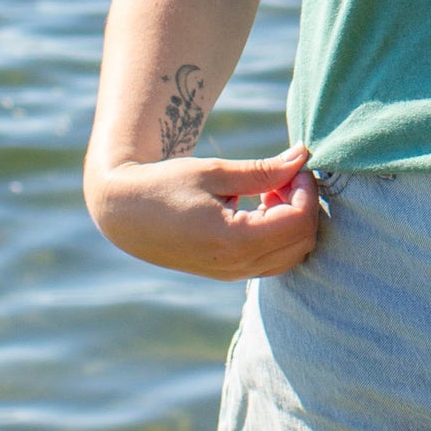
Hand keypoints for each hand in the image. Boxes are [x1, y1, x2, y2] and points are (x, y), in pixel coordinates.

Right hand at [87, 143, 320, 280]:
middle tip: (285, 175)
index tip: (296, 164)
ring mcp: (232, 274)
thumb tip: (303, 156)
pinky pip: (275, 260)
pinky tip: (261, 207)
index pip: (298, 221)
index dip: (308, 189)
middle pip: (302, 241)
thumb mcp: (214, 171)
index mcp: (233, 241)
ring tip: (271, 190)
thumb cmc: (164, 185)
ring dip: (295, 221)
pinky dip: (281, 234)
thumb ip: (264, 169)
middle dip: (305, 205)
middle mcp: (236, 266)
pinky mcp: (229, 273)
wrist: (123, 214)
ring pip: (293, 255)